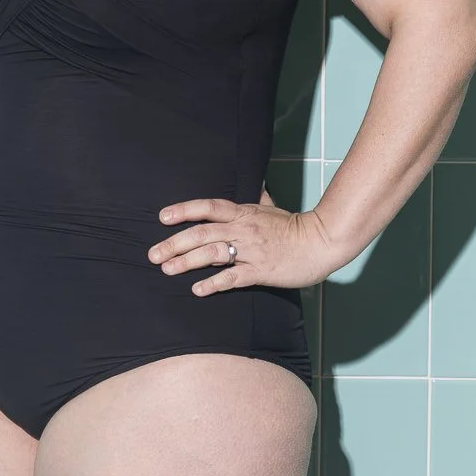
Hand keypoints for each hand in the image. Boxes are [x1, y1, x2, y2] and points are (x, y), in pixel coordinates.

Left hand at [147, 186, 339, 295]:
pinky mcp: (261, 270)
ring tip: (167, 270)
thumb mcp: (274, 208)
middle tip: (153, 254)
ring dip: (187, 262)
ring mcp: (252, 250)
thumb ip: (260, 198)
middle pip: (202, 232)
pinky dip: (214, 283)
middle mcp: (244, 229)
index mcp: (244, 213)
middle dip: (174, 242)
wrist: (322, 242)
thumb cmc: (297, 227)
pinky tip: (198, 290)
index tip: (162, 217)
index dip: (184, 210)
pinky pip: (233, 277)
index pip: (208, 207)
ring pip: (212, 253)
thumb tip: (256, 185)